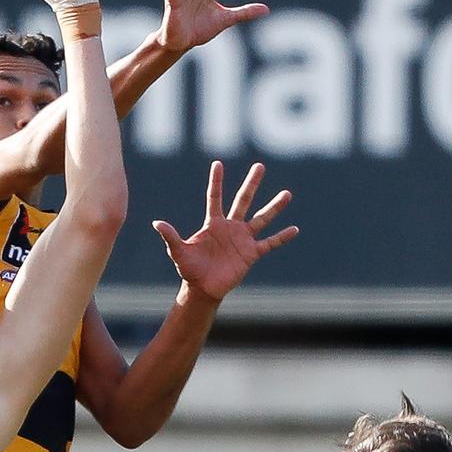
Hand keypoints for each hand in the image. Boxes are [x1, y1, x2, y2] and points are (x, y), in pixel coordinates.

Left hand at [153, 161, 298, 301]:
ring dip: (274, 207)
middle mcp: (230, 227)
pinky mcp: (251, 253)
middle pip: (243, 200)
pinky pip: (270, 243)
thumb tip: (156, 223)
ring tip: (287, 193)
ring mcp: (242, 239)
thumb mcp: (178, 251)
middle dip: (251, 184)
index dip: (216, 181)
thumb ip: (170, 236)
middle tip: (260, 166)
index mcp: (212, 223)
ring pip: (261, 218)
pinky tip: (294, 229)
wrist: (203, 288)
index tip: (218, 163)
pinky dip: (281, 237)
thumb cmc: (189, 269)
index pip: (215, 197)